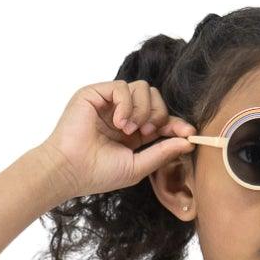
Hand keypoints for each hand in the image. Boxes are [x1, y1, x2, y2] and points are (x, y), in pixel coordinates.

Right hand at [41, 80, 196, 199]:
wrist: (70, 170)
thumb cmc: (98, 173)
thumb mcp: (137, 166)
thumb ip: (162, 153)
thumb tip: (189, 142)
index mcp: (133, 132)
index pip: (162, 118)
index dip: (176, 123)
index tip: (188, 133)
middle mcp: (122, 114)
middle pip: (155, 97)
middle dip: (158, 114)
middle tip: (146, 133)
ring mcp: (109, 103)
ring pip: (142, 88)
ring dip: (142, 110)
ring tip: (127, 130)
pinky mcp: (95, 93)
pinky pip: (122, 87)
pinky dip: (125, 105)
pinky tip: (118, 123)